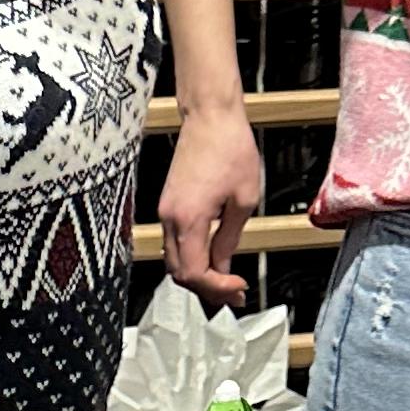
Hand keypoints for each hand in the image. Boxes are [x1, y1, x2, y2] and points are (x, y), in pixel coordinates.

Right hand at [162, 108, 264, 304]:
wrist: (210, 117)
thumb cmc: (229, 148)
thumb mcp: (244, 200)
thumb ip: (229, 238)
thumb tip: (223, 266)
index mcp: (188, 220)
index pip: (194, 273)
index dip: (216, 288)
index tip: (238, 287)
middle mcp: (169, 219)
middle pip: (179, 273)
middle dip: (206, 289)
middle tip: (234, 293)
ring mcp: (165, 212)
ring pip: (174, 260)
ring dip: (199, 275)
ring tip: (226, 281)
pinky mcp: (168, 205)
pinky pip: (175, 244)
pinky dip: (192, 258)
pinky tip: (212, 259)